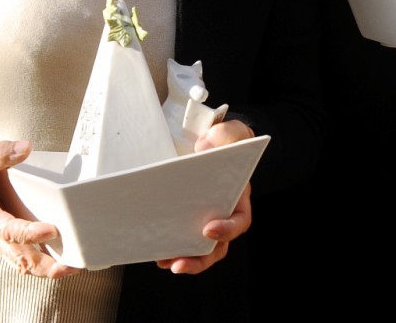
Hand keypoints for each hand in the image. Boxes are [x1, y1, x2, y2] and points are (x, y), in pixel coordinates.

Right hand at [0, 139, 78, 278]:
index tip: (51, 230)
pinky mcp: (2, 242)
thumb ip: (1, 153)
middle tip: (69, 264)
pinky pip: (20, 258)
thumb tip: (25, 148)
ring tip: (71, 268)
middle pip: (16, 255)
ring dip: (44, 268)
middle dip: (43, 263)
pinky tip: (58, 263)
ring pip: (20, 262)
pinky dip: (38, 264)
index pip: (6, 228)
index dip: (28, 233)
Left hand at [156, 119, 254, 274]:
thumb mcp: (231, 132)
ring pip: (199, 250)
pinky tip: (156, 251)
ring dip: (183, 259)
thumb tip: (205, 146)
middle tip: (180, 262)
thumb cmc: (223, 140)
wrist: (203, 142)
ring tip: (165, 261)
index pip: (239, 220)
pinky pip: (181, 240)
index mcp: (238, 196)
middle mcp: (222, 213)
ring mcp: (203, 218)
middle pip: (217, 246)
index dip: (227, 230)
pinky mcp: (185, 219)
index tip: (208, 229)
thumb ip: (225, 134)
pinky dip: (170, 249)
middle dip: (200, 258)